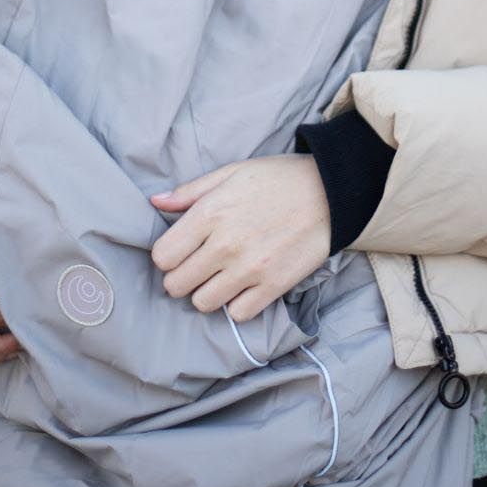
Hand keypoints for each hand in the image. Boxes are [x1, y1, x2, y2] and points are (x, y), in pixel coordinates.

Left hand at [149, 155, 330, 321]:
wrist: (331, 192)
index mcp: (210, 214)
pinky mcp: (274, 286)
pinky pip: (238, 314)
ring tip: (220, 277)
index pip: (163, 256)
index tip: (181, 251)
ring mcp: (250, 269)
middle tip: (198, 266)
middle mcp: (225, 245)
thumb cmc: (277, 179)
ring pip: (203, 303)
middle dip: (182, 277)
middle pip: (177, 285)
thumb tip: (156, 203)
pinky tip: (243, 286)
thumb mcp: (231, 173)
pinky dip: (237, 304)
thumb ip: (190, 191)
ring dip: (207, 292)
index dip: (168, 256)